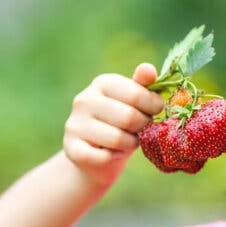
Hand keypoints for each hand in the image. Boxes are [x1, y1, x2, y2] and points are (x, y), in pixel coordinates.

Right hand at [63, 63, 163, 184]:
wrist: (98, 155)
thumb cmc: (123, 123)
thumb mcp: (135, 102)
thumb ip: (143, 85)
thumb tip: (148, 68)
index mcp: (103, 82)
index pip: (137, 94)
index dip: (154, 107)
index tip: (155, 112)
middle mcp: (84, 100)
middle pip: (129, 117)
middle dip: (143, 127)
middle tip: (141, 129)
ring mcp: (74, 124)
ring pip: (118, 139)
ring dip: (131, 144)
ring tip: (128, 141)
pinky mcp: (71, 148)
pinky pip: (103, 157)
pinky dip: (114, 158)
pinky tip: (113, 153)